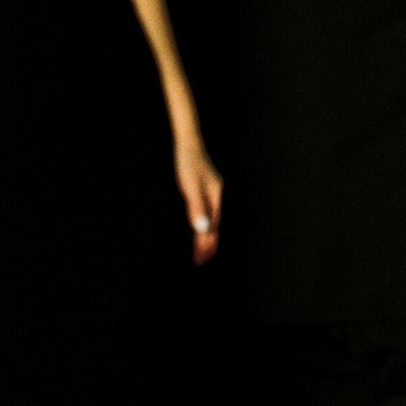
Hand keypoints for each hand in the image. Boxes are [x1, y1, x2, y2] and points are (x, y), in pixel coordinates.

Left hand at [174, 137, 222, 265]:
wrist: (188, 143)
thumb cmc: (188, 163)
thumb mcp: (190, 186)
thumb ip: (196, 207)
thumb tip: (202, 230)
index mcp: (216, 197)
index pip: (213, 227)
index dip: (207, 244)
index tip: (201, 259)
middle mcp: (217, 196)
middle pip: (215, 224)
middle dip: (209, 244)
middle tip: (201, 261)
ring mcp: (212, 192)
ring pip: (211, 219)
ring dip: (205, 236)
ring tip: (200, 251)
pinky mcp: (204, 189)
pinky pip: (205, 212)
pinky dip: (202, 224)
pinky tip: (198, 227)